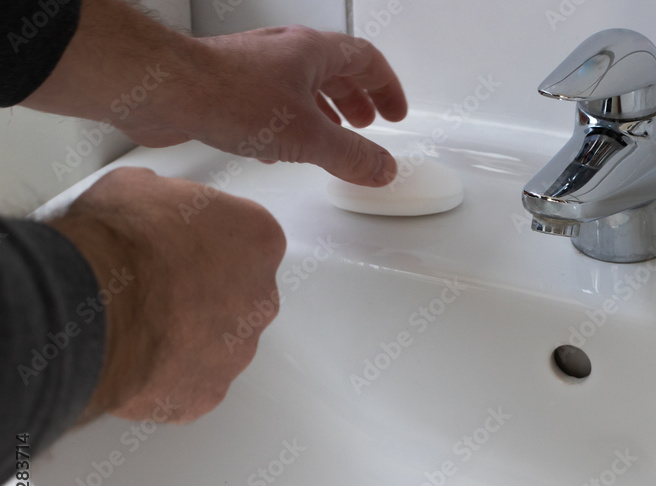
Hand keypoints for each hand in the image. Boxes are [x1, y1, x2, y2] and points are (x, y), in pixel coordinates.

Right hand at [52, 167, 285, 422]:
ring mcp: (237, 351)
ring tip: (141, 324)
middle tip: (159, 286)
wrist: (91, 304)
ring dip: (188, 335)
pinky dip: (168, 375)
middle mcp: (261, 299)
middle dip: (205, 292)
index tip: (181, 245)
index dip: (208, 242)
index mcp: (258, 241)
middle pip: (240, 294)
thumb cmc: (118, 243)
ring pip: (219, 342)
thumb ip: (169, 201)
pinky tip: (136, 358)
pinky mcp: (206, 393)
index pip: (247, 240)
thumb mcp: (141, 187)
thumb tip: (153, 206)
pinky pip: (192, 383)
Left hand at [129, 27, 408, 185]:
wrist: (164, 90)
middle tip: (368, 123)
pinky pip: (271, 105)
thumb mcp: (308, 136)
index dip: (387, 88)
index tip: (395, 113)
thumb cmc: (229, 96)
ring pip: (301, 88)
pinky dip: (288, 126)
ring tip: (331, 139)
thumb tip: (383, 168)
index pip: (366, 61)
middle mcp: (286, 53)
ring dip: (322, 114)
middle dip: (355, 101)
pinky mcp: (229, 89)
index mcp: (313, 52)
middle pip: (334, 71)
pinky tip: (282, 152)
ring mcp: (256, 68)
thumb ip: (351, 156)